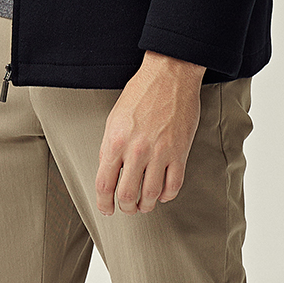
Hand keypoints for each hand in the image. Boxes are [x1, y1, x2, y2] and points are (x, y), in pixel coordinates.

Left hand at [95, 51, 205, 215]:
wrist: (170, 74)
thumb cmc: (142, 91)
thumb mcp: (114, 117)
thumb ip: (109, 147)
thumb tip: (108, 172)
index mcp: (116, 140)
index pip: (104, 185)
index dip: (104, 203)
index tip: (107, 209)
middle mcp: (136, 150)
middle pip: (127, 196)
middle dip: (126, 207)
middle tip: (128, 207)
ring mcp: (160, 153)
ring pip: (150, 196)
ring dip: (146, 205)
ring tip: (145, 202)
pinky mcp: (180, 152)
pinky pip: (173, 187)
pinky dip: (166, 195)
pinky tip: (162, 190)